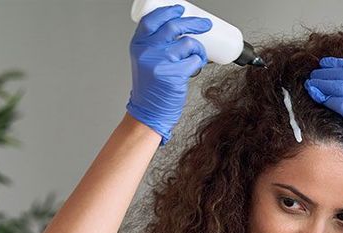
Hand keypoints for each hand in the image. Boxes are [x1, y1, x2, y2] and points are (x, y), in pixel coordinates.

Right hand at [127, 5, 210, 144]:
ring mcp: (159, 63)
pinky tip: (196, 66)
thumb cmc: (150, 87)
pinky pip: (194, 61)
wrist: (148, 111)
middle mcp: (146, 51)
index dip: (167, 11)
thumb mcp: (144, 60)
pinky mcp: (172, 75)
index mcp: (138, 45)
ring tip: (197, 55)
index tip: (180, 9)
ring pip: (187, 43)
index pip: (151, 20)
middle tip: (205, 24)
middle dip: (193, 22)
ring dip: (198, 48)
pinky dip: (199, 62)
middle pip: (173, 27)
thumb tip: (180, 28)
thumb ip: (155, 45)